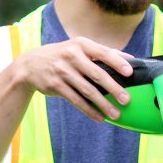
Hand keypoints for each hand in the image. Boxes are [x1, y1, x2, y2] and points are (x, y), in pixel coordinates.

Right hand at [12, 37, 132, 121]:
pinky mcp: (56, 85)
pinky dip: (89, 110)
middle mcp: (71, 56)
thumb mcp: (79, 48)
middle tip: (127, 100)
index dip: (117, 62)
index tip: (129, 73)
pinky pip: (76, 100)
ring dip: (103, 104)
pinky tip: (100, 117)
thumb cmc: (63, 55)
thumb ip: (103, 52)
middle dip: (113, 88)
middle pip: (97, 74)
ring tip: (116, 114)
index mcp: (81, 44)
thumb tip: (131, 58)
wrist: (30, 65)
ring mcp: (62, 71)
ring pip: (87, 91)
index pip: (103, 52)